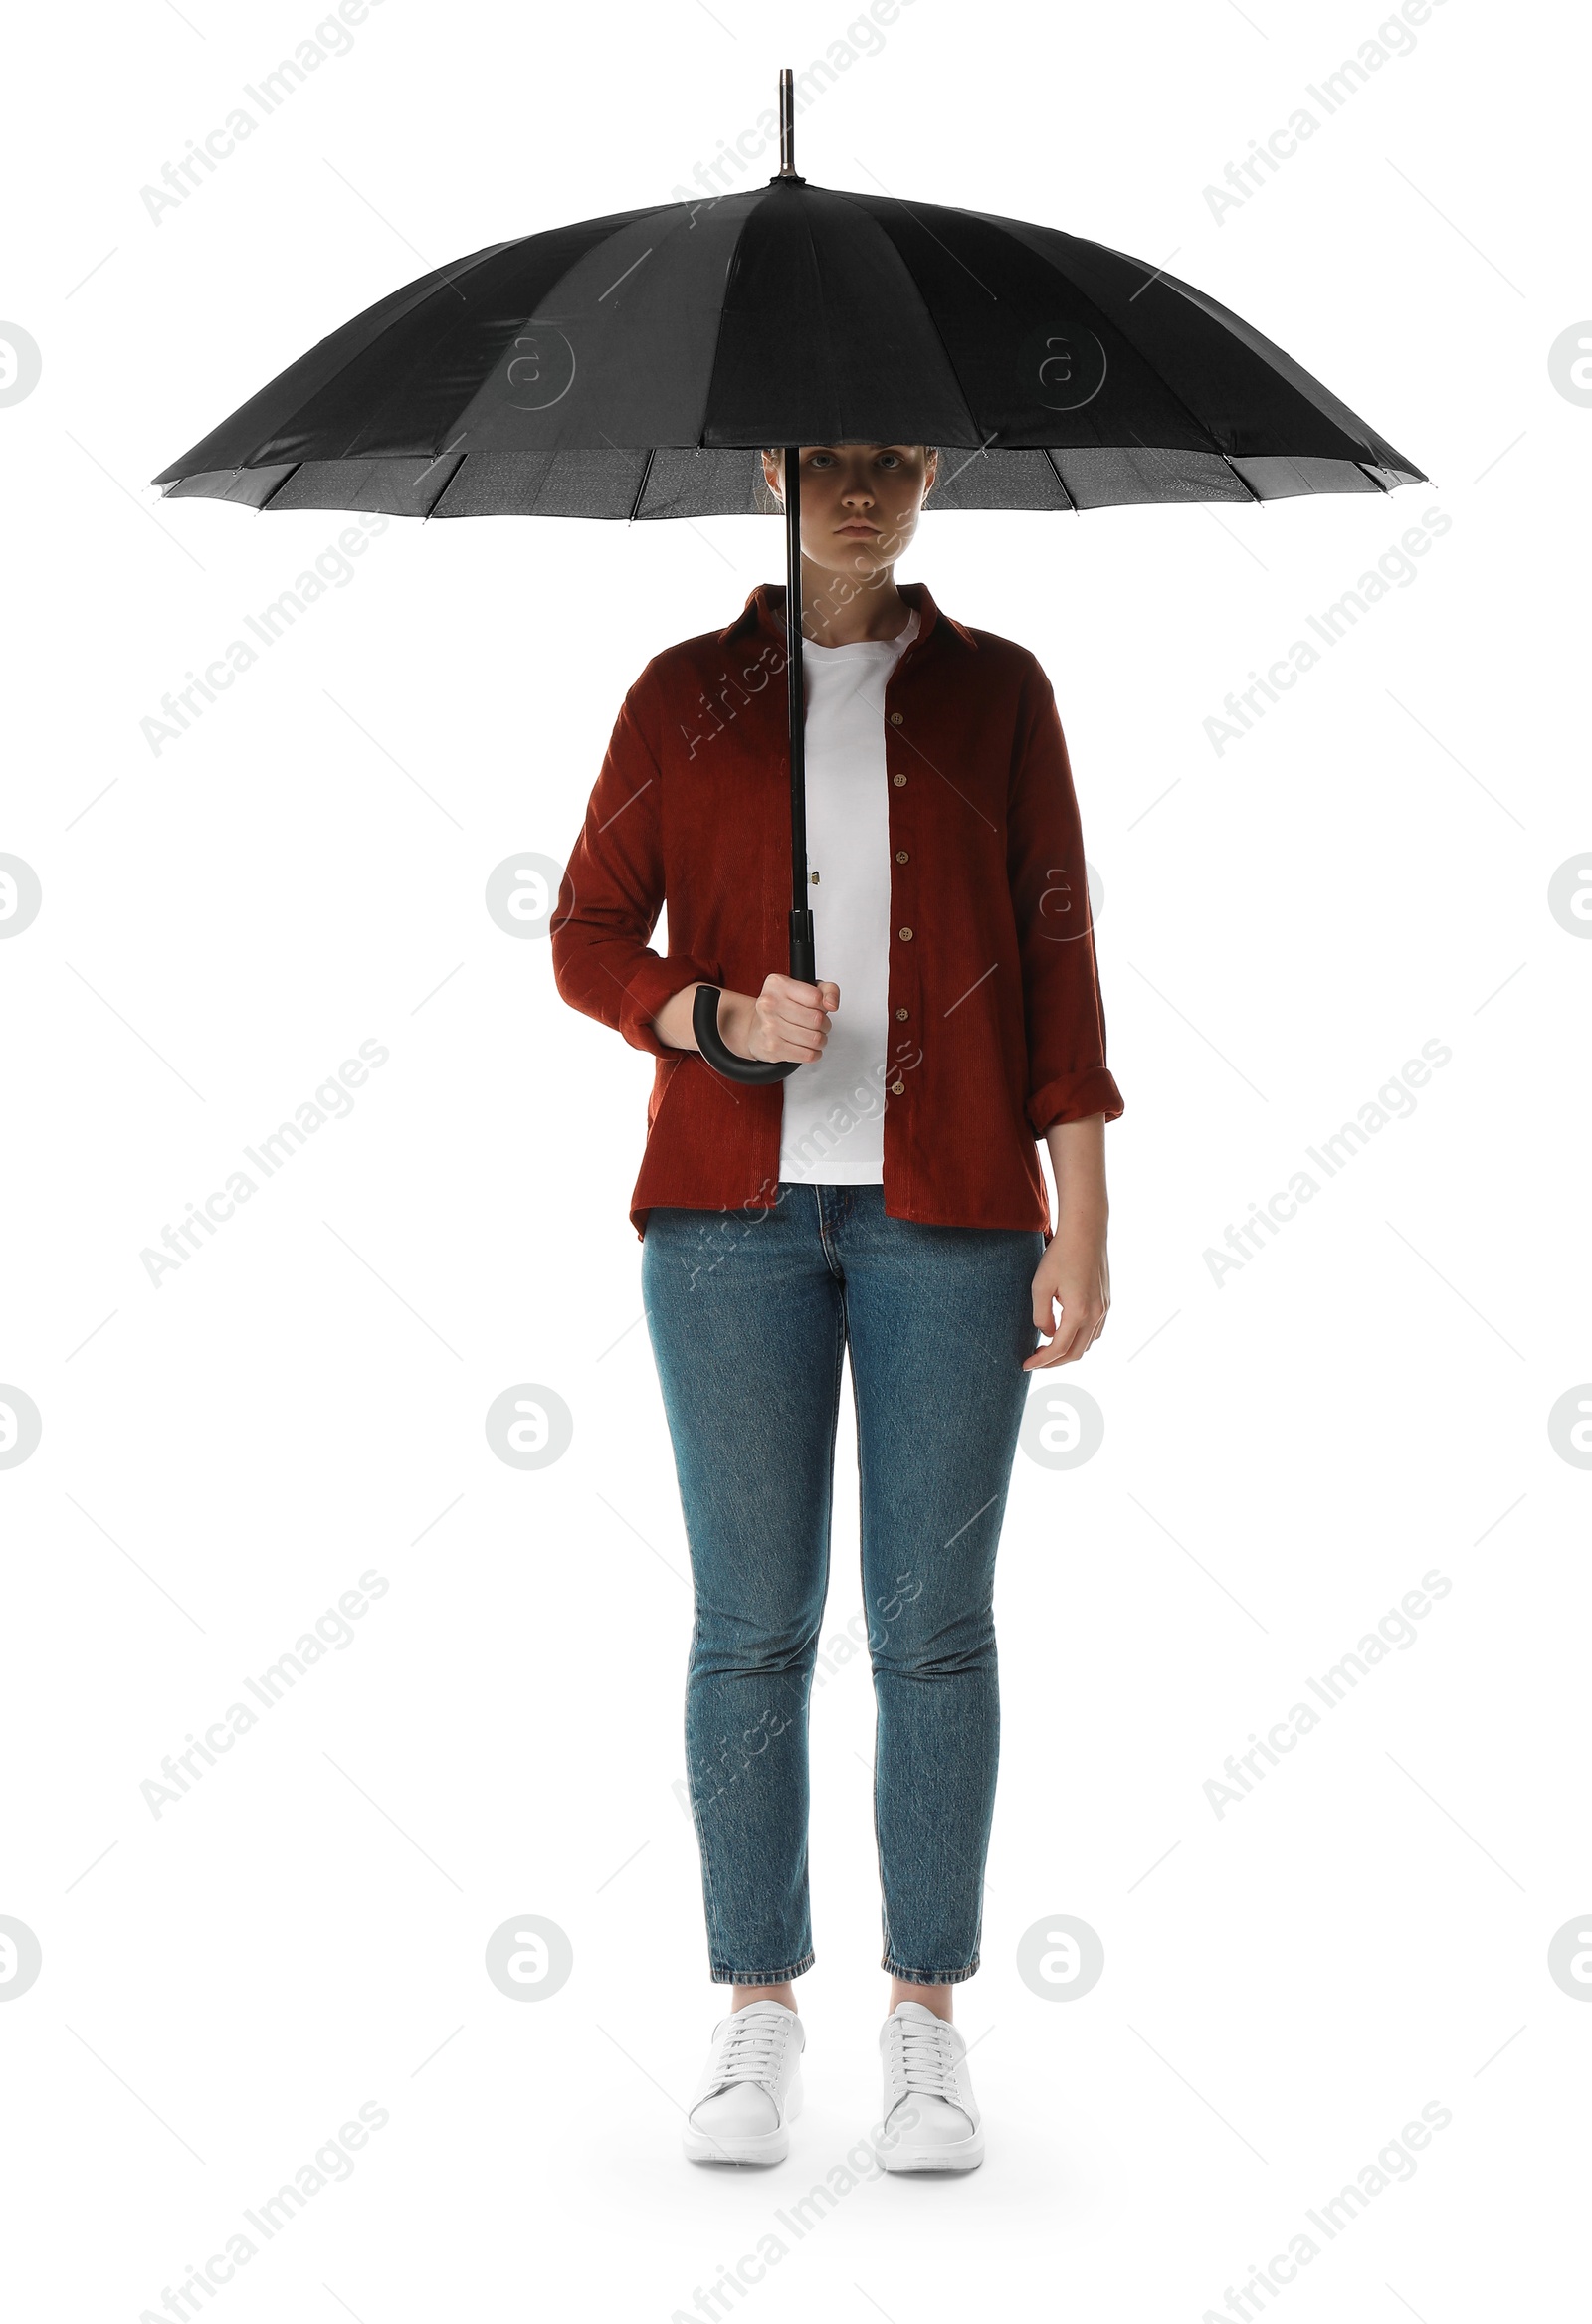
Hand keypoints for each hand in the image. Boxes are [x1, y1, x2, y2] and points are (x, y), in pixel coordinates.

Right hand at [723, 974, 838, 1065]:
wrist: (755, 1029)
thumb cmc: (782, 1009)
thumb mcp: (806, 989)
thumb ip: (828, 990)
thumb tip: (832, 1004)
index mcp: (777, 984)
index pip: (817, 997)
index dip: (823, 1005)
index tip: (818, 1008)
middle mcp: (769, 1004)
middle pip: (817, 1019)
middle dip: (825, 1025)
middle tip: (818, 1025)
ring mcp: (769, 1027)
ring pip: (815, 1039)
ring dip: (820, 1040)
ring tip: (813, 1036)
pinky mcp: (772, 1048)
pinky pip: (808, 1055)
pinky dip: (813, 1053)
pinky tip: (806, 1047)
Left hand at [1024, 1211, 1108, 1369]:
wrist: (1086, 1231)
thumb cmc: (1060, 1255)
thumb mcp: (1040, 1286)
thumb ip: (1041, 1316)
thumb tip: (1046, 1334)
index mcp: (1078, 1313)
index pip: (1058, 1349)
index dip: (1041, 1361)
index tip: (1025, 1365)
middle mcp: (1096, 1315)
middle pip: (1075, 1353)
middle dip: (1054, 1362)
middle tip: (1035, 1361)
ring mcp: (1104, 1308)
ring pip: (1088, 1344)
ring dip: (1068, 1351)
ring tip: (1048, 1349)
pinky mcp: (1106, 1301)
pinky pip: (1096, 1331)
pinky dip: (1081, 1339)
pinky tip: (1066, 1333)